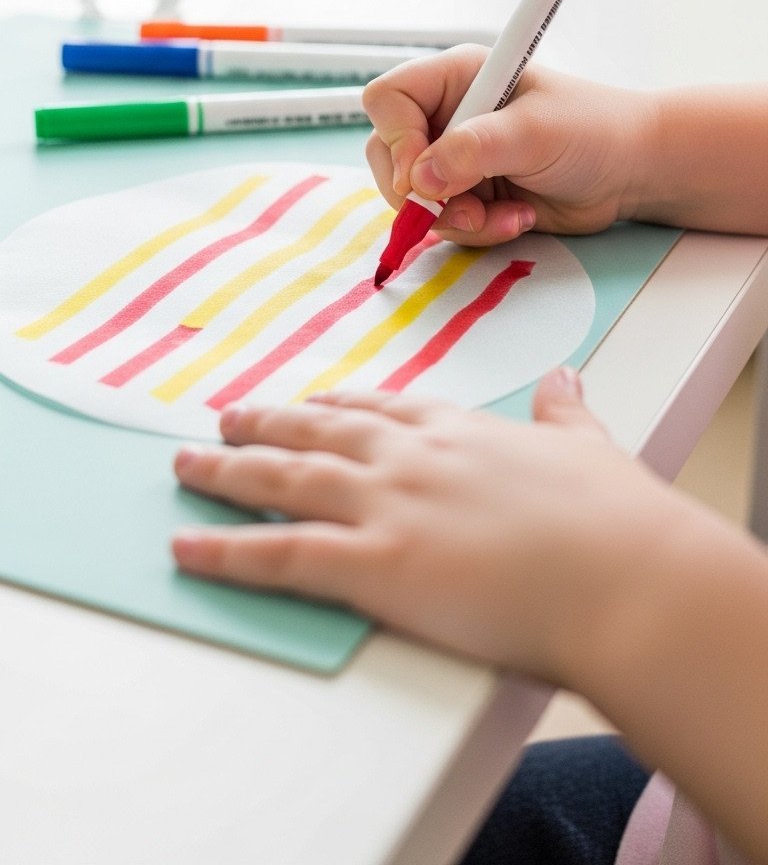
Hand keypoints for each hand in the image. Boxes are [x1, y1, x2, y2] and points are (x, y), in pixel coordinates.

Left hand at [172, 370, 667, 680]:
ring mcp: (386, 505)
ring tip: (186, 466)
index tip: (308, 402)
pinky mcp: (373, 564)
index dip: (336, 406)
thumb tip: (565, 380)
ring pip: (284, 479)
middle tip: (224, 419)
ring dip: (228, 472)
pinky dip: (227, 548)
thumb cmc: (617, 522)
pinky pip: (280, 553)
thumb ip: (565, 412)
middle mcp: (409, 456)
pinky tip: (188, 545)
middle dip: (266, 423)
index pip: (380, 408)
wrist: (624, 577)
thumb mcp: (591, 447)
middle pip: (317, 432)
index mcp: (457, 429)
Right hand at [363, 48, 655, 242]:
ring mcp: (456, 157)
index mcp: (457, 78)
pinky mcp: (471, 194)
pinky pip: (445, 222)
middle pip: (388, 155)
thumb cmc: (593, 130)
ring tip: (505, 215)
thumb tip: (418, 179)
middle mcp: (448, 114)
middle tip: (465, 208)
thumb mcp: (533, 133)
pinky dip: (477, 230)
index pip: (389, 101)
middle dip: (421, 193)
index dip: (397, 140)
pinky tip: (517, 218)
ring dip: (456, 218)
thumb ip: (472, 150)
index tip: (421, 177)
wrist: (633, 171)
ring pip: (414, 198)